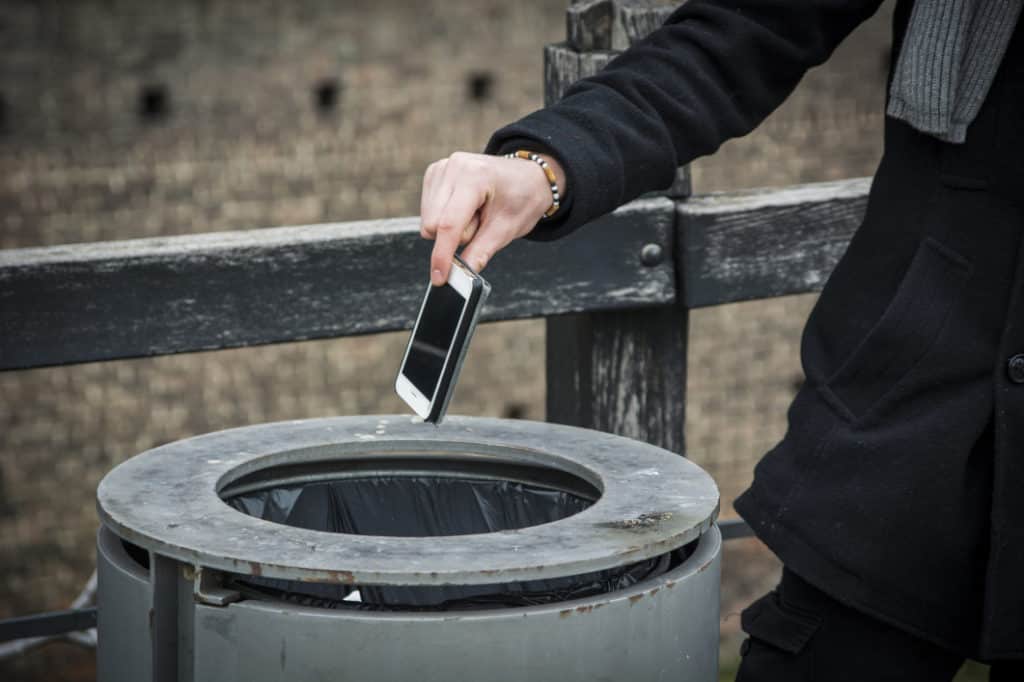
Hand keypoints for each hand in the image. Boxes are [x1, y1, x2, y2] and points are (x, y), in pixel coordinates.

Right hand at [420, 151, 566, 284]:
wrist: (529, 177)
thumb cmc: (523, 197)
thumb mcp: (507, 229)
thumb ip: (480, 252)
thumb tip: (460, 275)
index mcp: (475, 176)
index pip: (449, 224)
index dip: (442, 255)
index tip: (439, 277)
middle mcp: (453, 167)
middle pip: (434, 225)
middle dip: (456, 236)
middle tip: (481, 225)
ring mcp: (442, 168)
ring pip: (428, 220)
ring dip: (450, 228)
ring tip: (475, 215)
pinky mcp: (434, 173)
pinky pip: (427, 212)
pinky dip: (445, 218)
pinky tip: (464, 208)